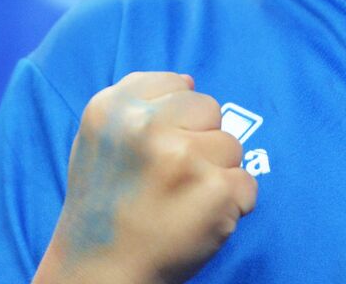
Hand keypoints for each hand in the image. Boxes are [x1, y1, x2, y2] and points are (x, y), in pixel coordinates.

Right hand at [34, 72, 255, 283]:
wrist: (98, 274)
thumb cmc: (104, 206)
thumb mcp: (99, 140)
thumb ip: (137, 102)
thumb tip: (190, 81)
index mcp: (113, 109)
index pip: (178, 84)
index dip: (174, 119)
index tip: (155, 150)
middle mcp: (146, 128)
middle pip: (210, 109)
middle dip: (200, 141)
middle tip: (170, 179)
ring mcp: (183, 158)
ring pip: (232, 146)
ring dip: (216, 174)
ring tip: (181, 201)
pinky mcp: (215, 191)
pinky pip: (247, 184)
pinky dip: (232, 205)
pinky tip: (198, 219)